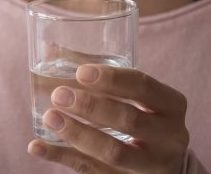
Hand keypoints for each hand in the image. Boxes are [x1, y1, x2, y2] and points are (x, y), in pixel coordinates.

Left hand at [27, 64, 189, 172]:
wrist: (165, 166)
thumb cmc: (145, 117)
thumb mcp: (138, 97)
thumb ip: (100, 76)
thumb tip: (47, 48)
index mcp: (172, 106)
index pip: (143, 86)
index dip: (112, 79)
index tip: (80, 72)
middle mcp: (168, 137)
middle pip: (129, 119)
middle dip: (91, 106)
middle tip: (59, 94)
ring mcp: (151, 165)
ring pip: (113, 152)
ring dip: (77, 134)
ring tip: (50, 117)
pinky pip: (93, 172)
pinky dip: (62, 158)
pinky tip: (38, 146)